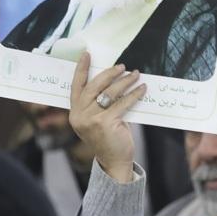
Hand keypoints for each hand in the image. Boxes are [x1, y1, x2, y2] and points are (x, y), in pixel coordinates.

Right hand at [69, 54, 146, 183]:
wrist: (113, 161)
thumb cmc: (108, 137)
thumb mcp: (97, 119)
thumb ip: (99, 102)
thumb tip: (114, 79)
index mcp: (74, 112)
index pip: (76, 85)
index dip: (81, 69)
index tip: (87, 54)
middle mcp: (79, 115)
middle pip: (94, 86)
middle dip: (109, 73)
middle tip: (122, 66)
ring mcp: (91, 119)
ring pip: (109, 93)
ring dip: (125, 81)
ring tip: (135, 74)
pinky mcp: (105, 123)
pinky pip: (122, 103)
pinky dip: (134, 94)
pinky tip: (142, 89)